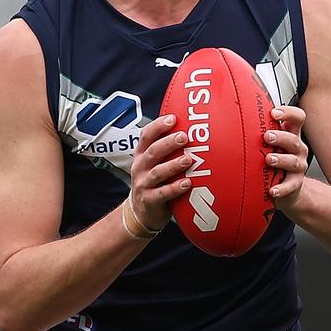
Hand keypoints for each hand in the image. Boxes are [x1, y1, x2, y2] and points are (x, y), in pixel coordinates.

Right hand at [129, 114, 191, 231]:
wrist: (141, 211)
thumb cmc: (153, 182)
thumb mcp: (154, 163)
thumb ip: (166, 149)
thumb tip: (190, 129)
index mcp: (142, 154)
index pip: (147, 135)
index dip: (159, 126)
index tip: (173, 118)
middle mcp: (140, 167)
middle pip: (153, 151)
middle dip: (168, 143)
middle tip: (184, 137)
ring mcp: (143, 184)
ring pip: (158, 172)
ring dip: (173, 165)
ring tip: (188, 159)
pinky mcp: (150, 200)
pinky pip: (163, 194)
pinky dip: (175, 188)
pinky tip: (187, 183)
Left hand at [264, 106, 307, 212]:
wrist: (288, 188)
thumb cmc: (276, 162)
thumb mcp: (270, 144)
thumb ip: (259, 132)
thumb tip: (233, 120)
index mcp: (291, 135)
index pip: (297, 118)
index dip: (288, 113)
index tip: (273, 113)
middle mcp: (297, 149)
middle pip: (293, 139)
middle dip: (280, 137)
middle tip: (266, 136)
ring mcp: (298, 166)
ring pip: (293, 161)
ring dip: (281, 159)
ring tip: (269, 159)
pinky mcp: (296, 183)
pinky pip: (290, 185)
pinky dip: (281, 188)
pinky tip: (272, 189)